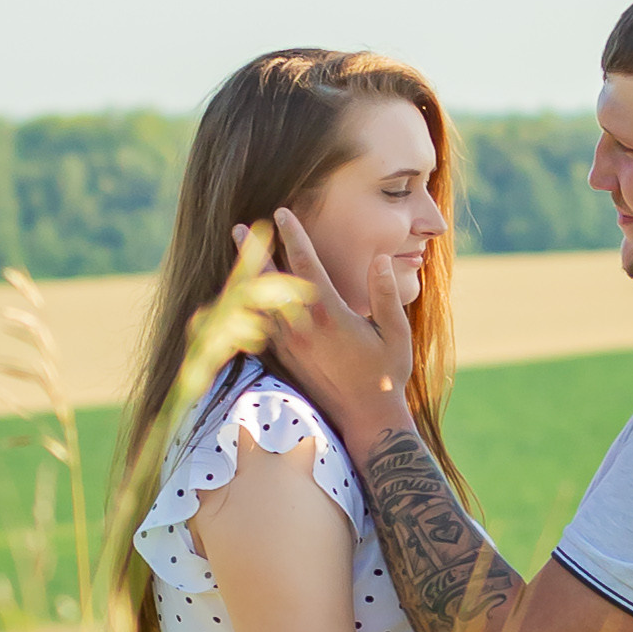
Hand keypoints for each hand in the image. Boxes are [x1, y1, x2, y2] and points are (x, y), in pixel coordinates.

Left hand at [233, 205, 413, 446]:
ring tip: (236, 260)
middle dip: (256, 253)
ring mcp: (291, 346)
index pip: (306, 266)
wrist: (366, 419)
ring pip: (261, 305)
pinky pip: (261, 328)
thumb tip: (379, 258)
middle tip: (239, 228)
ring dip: (248, 279)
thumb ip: (386, 295)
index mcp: (331, 316)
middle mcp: (304, 329)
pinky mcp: (286, 360)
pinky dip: (250, 310)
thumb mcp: (396, 333)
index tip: (282, 212)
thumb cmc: (386, 374)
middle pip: (272, 283)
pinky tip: (242, 298)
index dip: (294, 236)